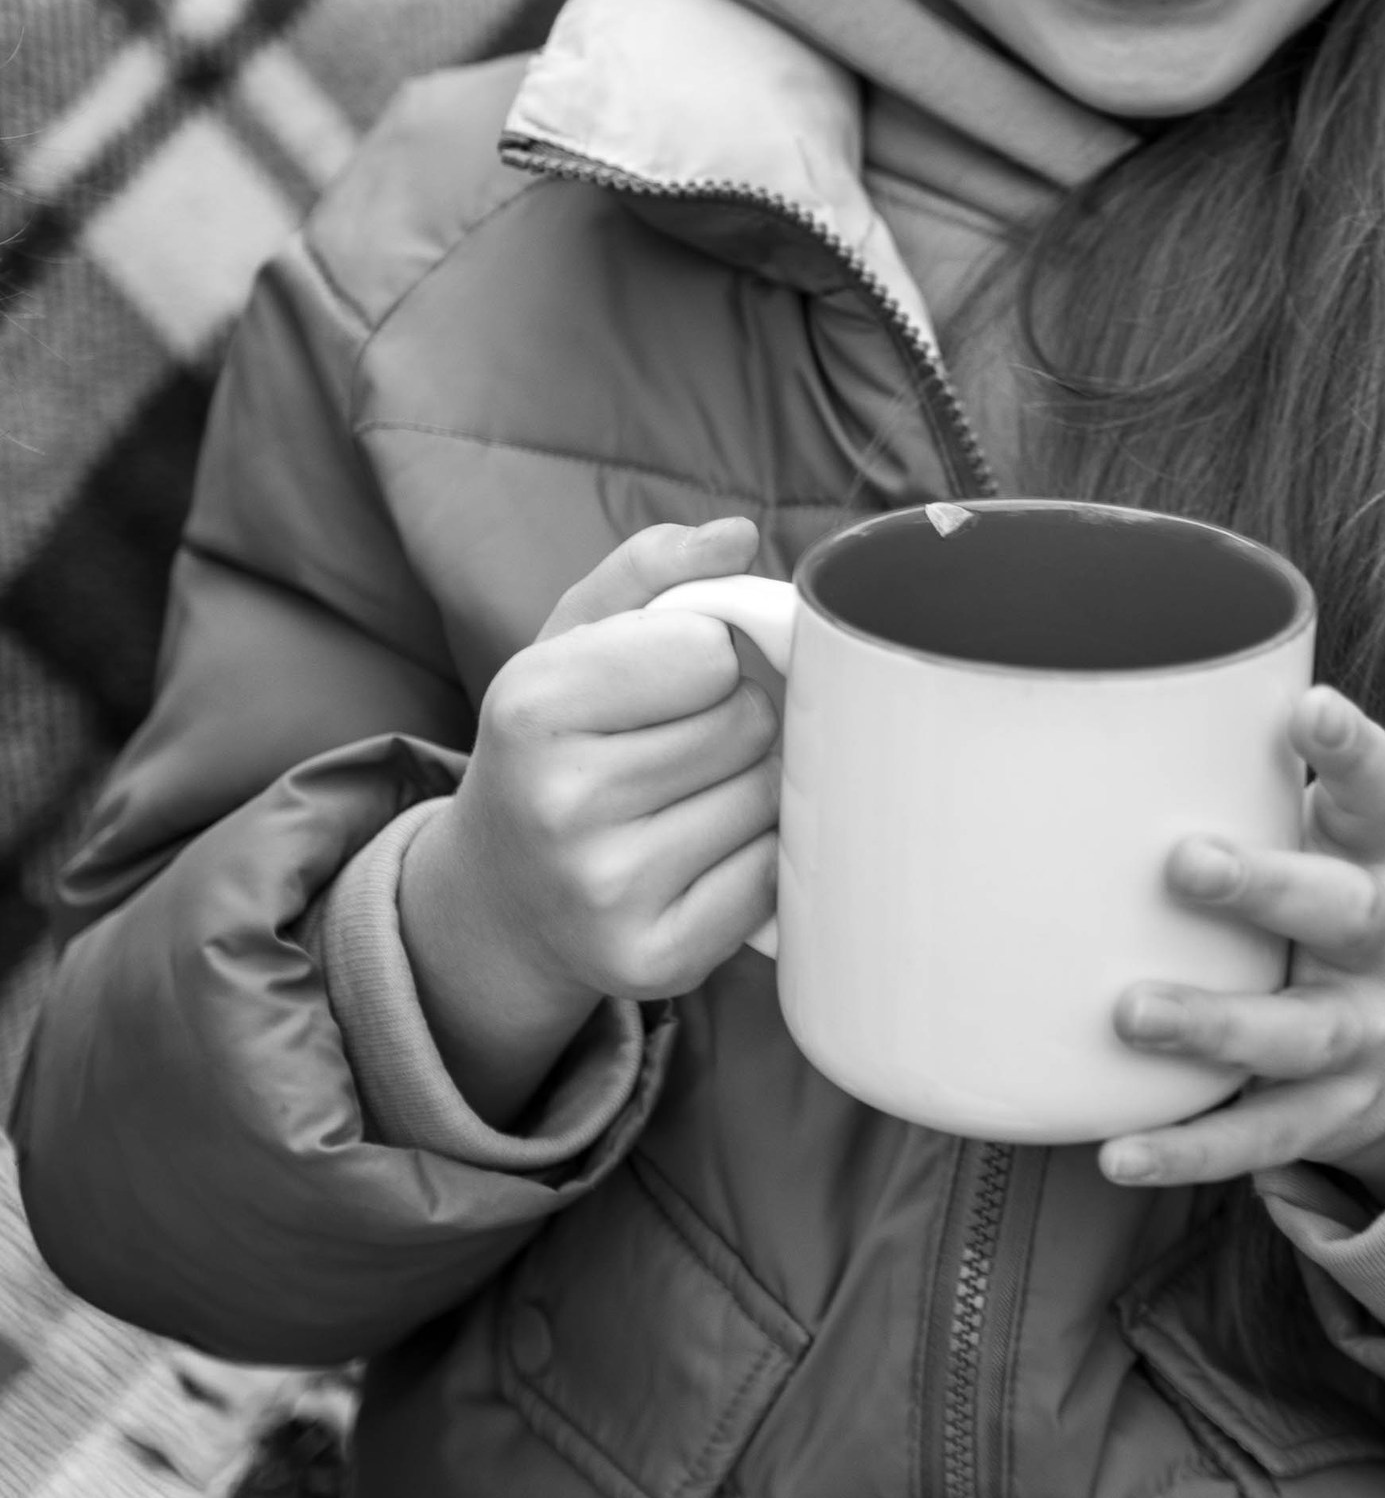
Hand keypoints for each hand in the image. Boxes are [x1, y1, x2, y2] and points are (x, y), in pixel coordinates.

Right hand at [398, 518, 780, 1123]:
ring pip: (769, 797)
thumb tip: (739, 535)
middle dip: (737, 719)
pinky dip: (758, 860)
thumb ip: (649, 572)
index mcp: (531, 704)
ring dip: (754, 788)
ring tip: (690, 798)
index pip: (710, 648)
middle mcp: (560, 801)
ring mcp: (607, 891)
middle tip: (684, 744)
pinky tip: (703, 856)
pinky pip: (771, 878)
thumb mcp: (570, 645)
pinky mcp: (653, 962)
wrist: (499, 899)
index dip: (709, 656)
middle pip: (748, 722)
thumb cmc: (555, 747)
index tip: (673, 679)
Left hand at [1099, 686, 1384, 1201]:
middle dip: (1269, 887)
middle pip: (1345, 912)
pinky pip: (1258, 1139)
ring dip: (1218, 1024)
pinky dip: (1188, 1151)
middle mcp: (1377, 945)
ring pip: (1301, 1035)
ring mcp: (1360, 1037)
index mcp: (1367, 859)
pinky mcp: (1328, 1119)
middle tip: (1185, 860)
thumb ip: (1228, 788)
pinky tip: (1119, 1154)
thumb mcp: (1310, 845)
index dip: (1351, 752)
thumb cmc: (1314, 912)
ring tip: (1132, 1014)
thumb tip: (1060, 720)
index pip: (1379, 794)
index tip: (1307, 709)